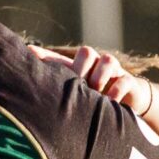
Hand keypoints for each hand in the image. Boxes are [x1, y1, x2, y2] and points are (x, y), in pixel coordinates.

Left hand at [31, 42, 153, 115]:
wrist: (129, 106)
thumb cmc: (96, 103)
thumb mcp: (75, 102)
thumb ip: (57, 97)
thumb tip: (29, 99)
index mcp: (79, 70)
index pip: (58, 59)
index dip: (44, 56)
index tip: (28, 53)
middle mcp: (95, 66)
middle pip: (87, 53)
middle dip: (80, 67)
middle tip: (77, 84)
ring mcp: (113, 72)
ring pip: (107, 60)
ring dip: (99, 77)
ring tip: (94, 92)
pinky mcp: (129, 82)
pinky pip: (123, 81)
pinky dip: (115, 91)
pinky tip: (109, 102)